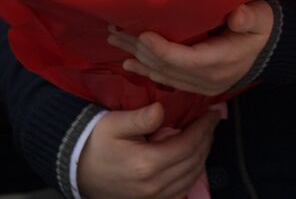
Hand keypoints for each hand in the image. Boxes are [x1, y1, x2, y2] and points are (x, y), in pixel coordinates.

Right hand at [76, 103, 219, 198]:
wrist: (77, 169)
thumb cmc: (97, 142)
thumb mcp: (114, 124)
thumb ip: (141, 118)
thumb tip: (162, 109)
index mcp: (147, 163)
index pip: (189, 143)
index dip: (204, 126)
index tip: (213, 112)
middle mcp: (153, 184)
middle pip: (194, 160)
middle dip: (207, 138)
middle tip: (211, 121)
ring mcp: (153, 197)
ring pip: (192, 176)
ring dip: (203, 155)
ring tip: (205, 136)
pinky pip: (182, 190)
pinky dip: (192, 173)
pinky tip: (193, 158)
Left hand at [108, 1, 274, 95]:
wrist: (273, 50)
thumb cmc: (265, 28)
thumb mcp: (262, 17)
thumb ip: (249, 17)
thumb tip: (237, 15)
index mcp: (222, 61)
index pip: (185, 59)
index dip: (162, 49)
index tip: (142, 34)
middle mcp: (208, 78)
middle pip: (167, 68)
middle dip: (140, 51)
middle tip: (116, 33)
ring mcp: (202, 85)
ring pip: (164, 75)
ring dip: (139, 60)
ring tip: (117, 44)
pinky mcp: (198, 85)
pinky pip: (168, 80)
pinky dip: (148, 71)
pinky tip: (131, 63)